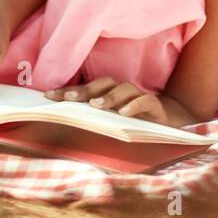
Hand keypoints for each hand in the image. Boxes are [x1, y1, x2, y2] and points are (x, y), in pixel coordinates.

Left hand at [45, 76, 200, 126]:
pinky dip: (134, 105)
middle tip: (69, 99)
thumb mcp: (110, 126)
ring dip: (109, 96)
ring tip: (96, 106)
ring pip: (124, 89)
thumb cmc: (133, 125)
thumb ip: (92, 124)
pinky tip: (124, 114)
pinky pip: (145, 101)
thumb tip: (62, 133)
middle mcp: (121, 92)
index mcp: (107, 95)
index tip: (47, 96)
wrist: (169, 126)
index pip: (85, 90)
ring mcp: (138, 97)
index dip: (66, 91)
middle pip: (102, 84)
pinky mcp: (155, 106)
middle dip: (84, 90)